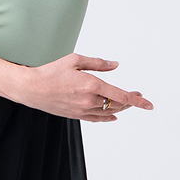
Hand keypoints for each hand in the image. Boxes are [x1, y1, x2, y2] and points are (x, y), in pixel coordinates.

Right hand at [16, 54, 154, 122]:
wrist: (31, 88)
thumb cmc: (50, 72)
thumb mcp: (75, 60)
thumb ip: (98, 63)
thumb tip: (115, 65)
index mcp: (92, 84)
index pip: (122, 96)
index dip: (138, 101)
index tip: (149, 104)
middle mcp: (89, 100)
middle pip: (117, 105)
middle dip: (131, 101)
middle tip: (138, 95)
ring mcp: (82, 110)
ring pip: (108, 112)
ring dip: (120, 108)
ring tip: (127, 103)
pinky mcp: (76, 115)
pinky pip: (97, 119)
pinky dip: (107, 118)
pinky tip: (113, 116)